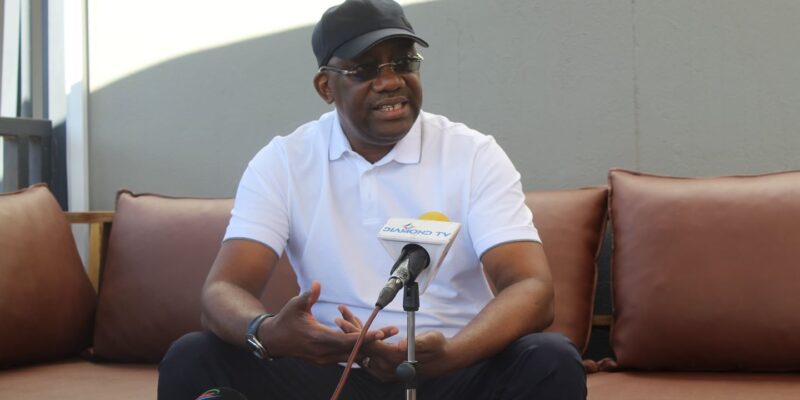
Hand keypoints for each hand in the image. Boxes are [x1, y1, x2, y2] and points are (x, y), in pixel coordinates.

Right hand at [261, 281, 395, 364]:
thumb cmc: (286, 320)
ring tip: (385, 337)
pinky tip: (368, 343)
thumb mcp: (296, 305)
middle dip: (373, 341)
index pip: (346, 340)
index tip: (379, 333)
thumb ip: (309, 296)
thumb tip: (318, 284)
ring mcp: (324, 359)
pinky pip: (345, 357)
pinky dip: (357, 350)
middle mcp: (323, 353)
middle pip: (354, 350)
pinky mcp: (325, 360)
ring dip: (367, 346)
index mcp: (318, 339)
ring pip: (351, 356)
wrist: (275, 340)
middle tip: (392, 331)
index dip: (364, 337)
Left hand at [336, 306, 451, 380]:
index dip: (354, 332)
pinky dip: (362, 342)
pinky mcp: (385, 368)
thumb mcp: (430, 341)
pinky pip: (368, 354)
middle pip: (361, 348)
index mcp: (394, 358)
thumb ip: (416, 343)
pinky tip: (357, 330)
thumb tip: (402, 345)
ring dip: (354, 335)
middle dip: (349, 331)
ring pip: (362, 350)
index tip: (342, 321)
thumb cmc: (437, 347)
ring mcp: (384, 369)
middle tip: (338, 316)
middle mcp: (386, 367)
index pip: (368, 344)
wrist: (442, 360)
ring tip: (344, 319)